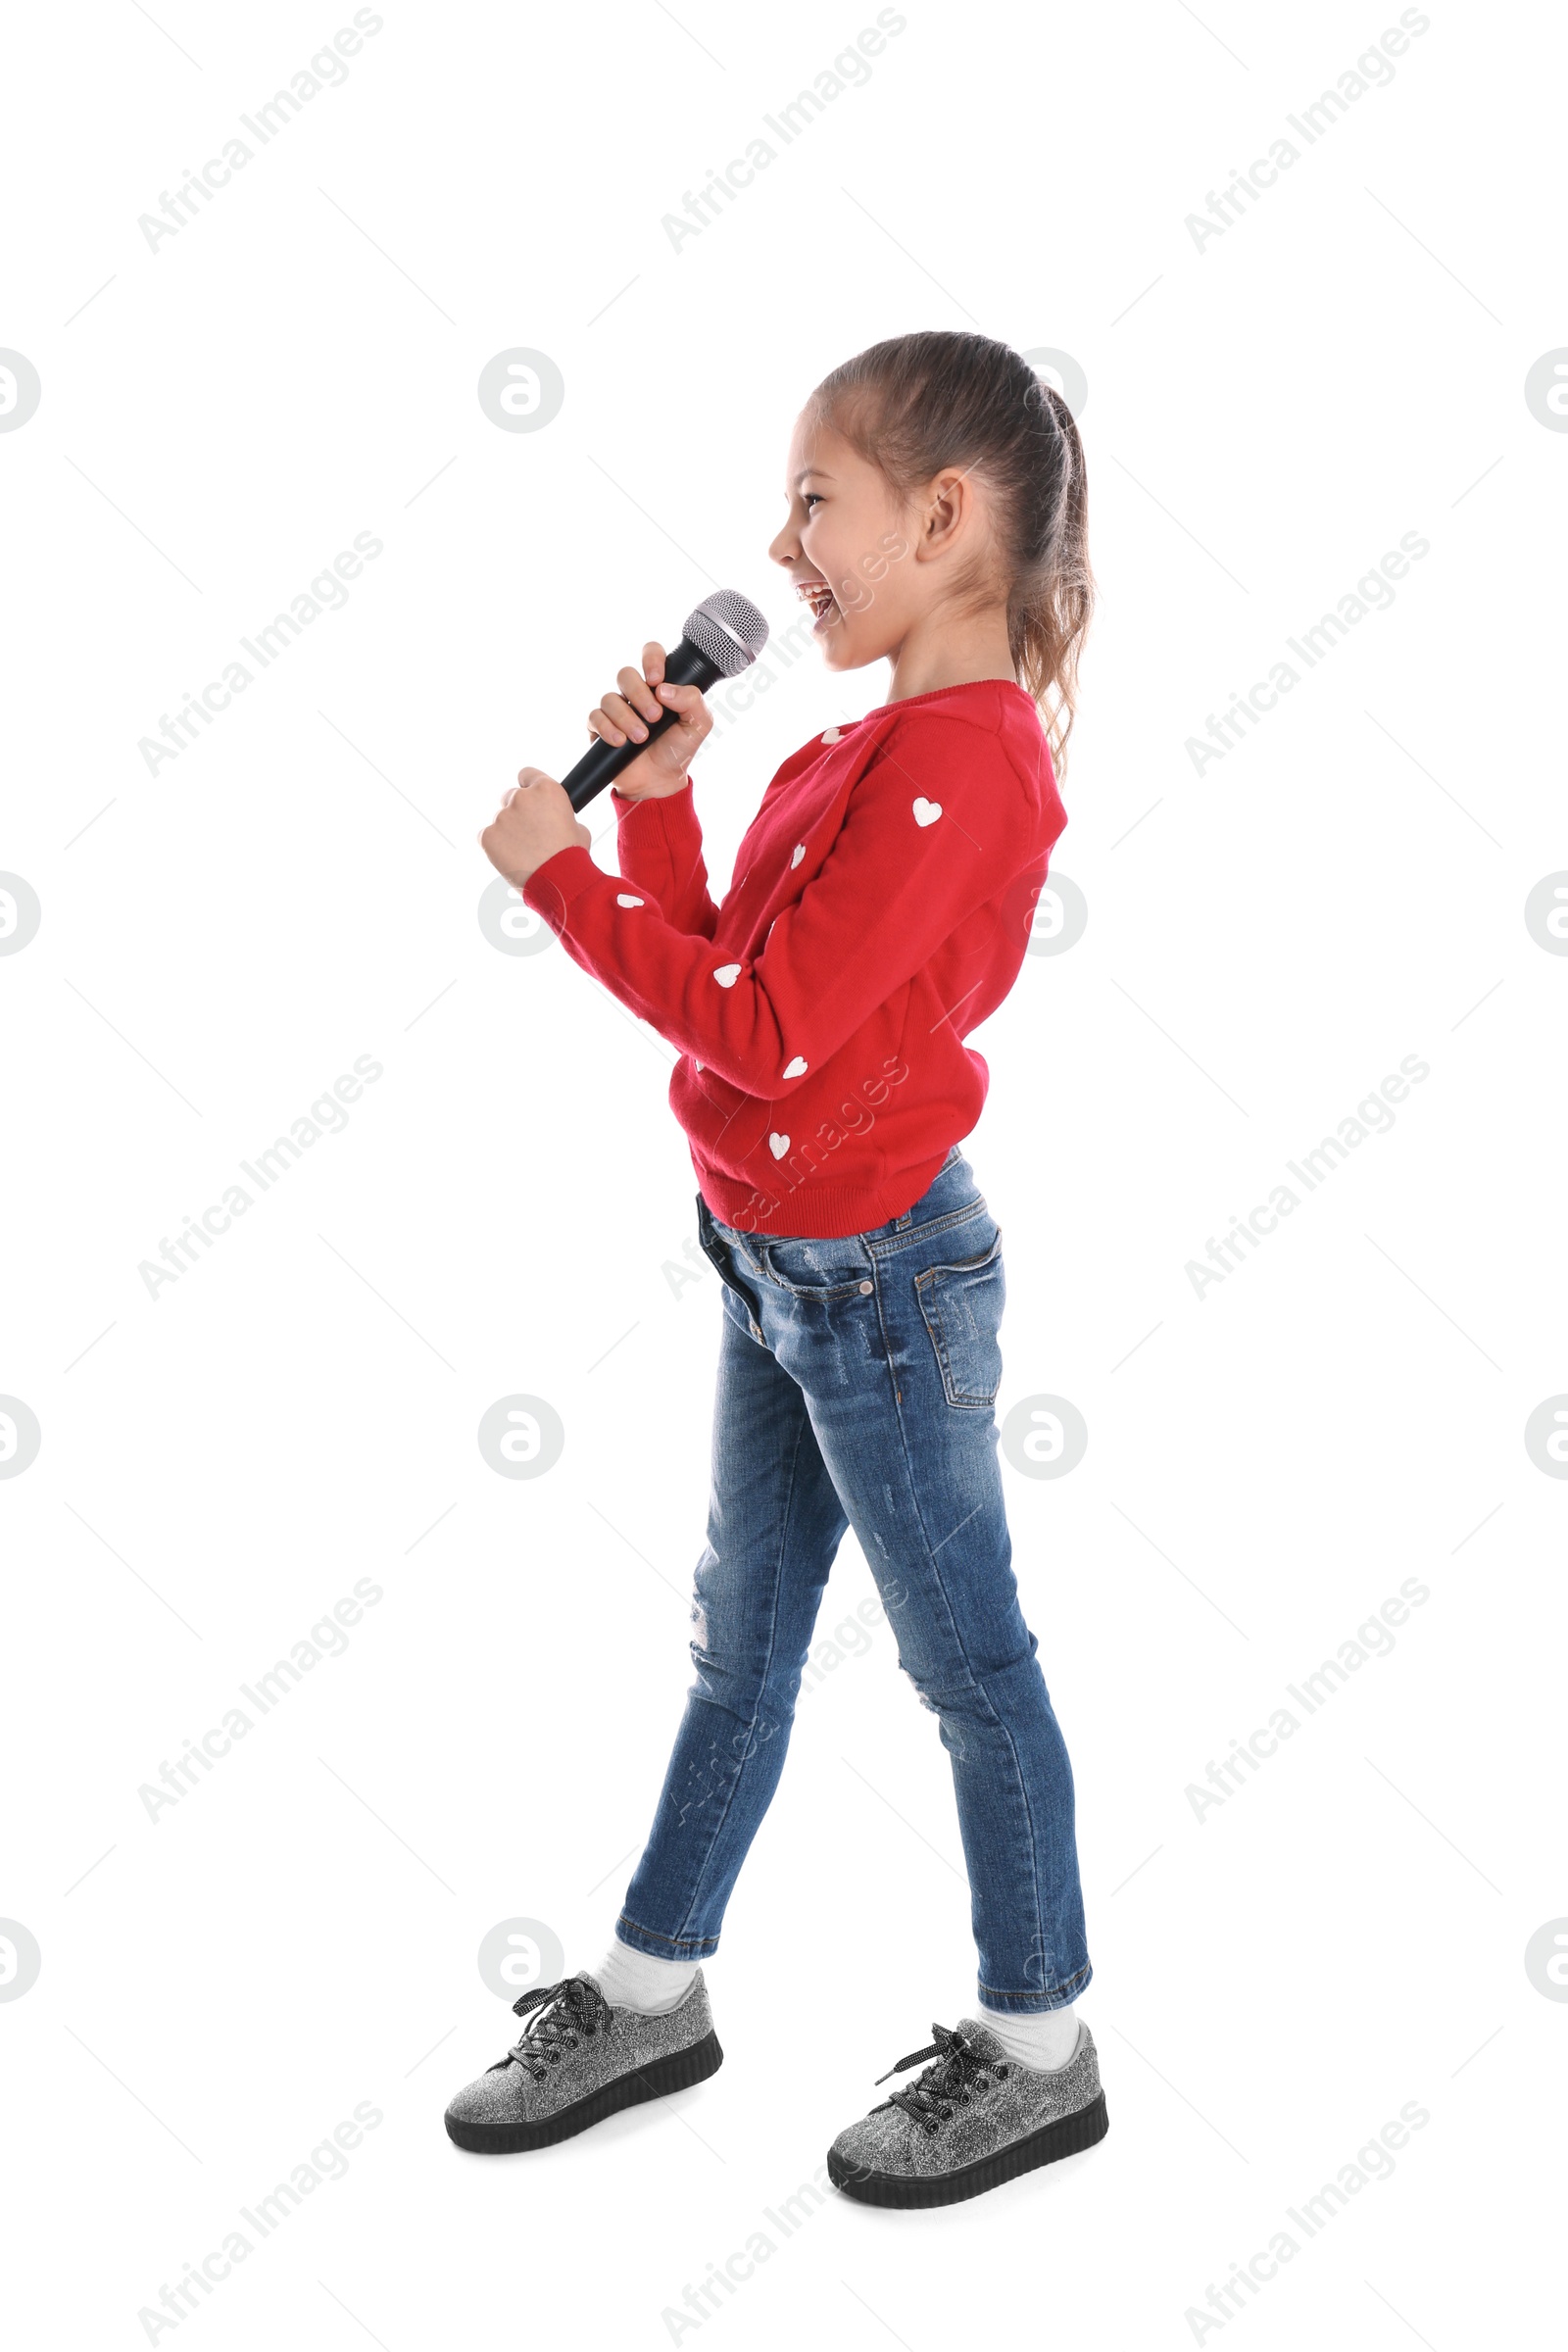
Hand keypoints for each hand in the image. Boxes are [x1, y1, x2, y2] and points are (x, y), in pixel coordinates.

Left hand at [479, 769, 589, 888]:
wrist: (559, 883)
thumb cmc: (572, 858)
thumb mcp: (578, 827)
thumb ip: (560, 814)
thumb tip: (555, 819)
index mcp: (546, 790)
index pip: (527, 775)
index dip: (529, 788)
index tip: (530, 800)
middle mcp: (521, 798)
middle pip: (510, 796)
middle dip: (518, 812)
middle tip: (529, 834)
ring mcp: (502, 816)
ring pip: (500, 819)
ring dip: (508, 831)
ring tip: (524, 854)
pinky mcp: (487, 836)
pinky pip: (487, 836)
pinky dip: (496, 846)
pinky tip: (512, 859)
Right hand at [589, 640, 712, 800]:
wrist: (660, 781)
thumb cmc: (678, 749)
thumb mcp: (699, 724)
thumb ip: (692, 700)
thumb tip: (663, 689)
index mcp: (659, 685)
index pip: (651, 653)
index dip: (651, 659)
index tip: (657, 680)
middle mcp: (635, 693)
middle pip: (625, 674)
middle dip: (640, 695)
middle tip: (655, 718)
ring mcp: (616, 709)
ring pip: (609, 698)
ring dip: (626, 718)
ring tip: (641, 737)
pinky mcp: (600, 728)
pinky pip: (595, 717)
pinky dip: (608, 729)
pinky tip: (621, 741)